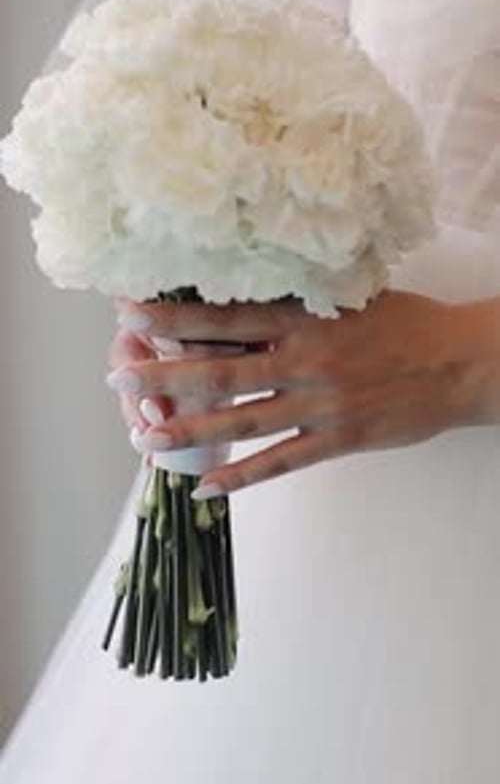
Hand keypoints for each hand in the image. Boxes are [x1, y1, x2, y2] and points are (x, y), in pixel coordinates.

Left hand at [107, 290, 494, 496]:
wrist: (459, 363)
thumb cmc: (406, 324)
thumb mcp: (350, 296)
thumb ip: (299, 302)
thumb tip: (245, 300)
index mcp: (305, 316)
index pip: (224, 316)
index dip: (174, 317)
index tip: (132, 315)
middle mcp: (304, 359)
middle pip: (219, 370)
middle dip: (163, 375)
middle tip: (118, 378)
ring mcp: (319, 404)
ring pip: (240, 421)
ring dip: (188, 431)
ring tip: (146, 438)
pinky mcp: (338, 439)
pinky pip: (280, 462)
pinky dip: (242, 476)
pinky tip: (207, 487)